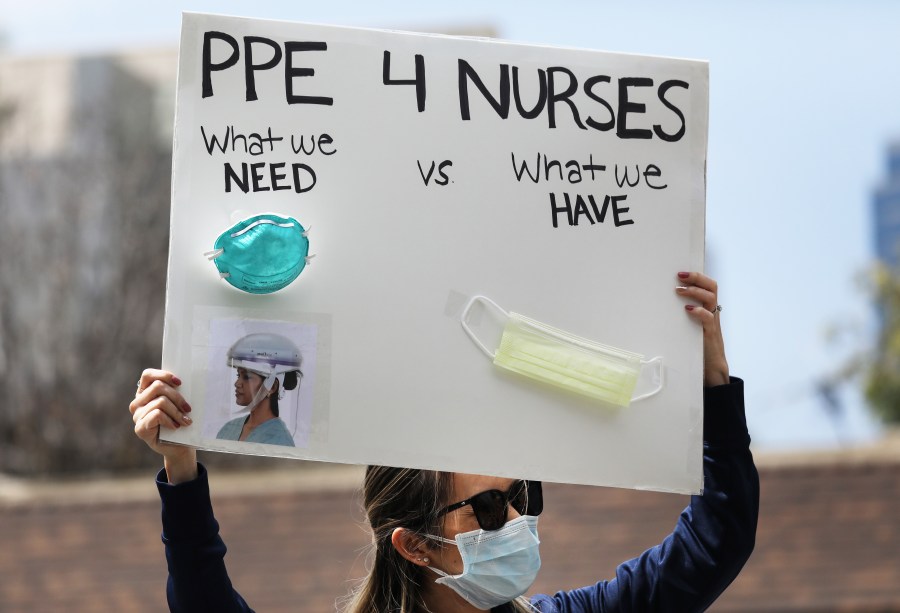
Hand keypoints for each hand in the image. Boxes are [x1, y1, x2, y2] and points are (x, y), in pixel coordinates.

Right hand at [129, 369, 197, 482]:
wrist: (179, 447)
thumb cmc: (180, 422)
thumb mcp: (178, 404)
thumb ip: (176, 392)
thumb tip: (184, 381)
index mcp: (145, 393)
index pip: (148, 375)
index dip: (164, 375)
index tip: (180, 382)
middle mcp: (138, 403)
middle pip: (158, 387)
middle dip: (178, 397)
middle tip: (188, 408)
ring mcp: (137, 416)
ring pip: (160, 401)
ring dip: (177, 411)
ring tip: (186, 420)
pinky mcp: (140, 428)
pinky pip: (157, 414)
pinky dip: (170, 420)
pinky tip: (176, 426)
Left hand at [676, 272, 728, 386]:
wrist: (710, 368)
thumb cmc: (696, 346)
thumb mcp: (687, 327)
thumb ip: (679, 316)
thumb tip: (656, 307)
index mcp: (708, 308)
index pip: (708, 285)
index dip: (697, 276)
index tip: (680, 273)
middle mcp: (712, 312)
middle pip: (712, 287)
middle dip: (696, 278)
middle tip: (680, 276)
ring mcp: (713, 322)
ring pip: (711, 298)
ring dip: (694, 292)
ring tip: (679, 290)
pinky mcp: (711, 334)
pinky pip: (709, 318)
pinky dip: (699, 311)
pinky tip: (687, 309)